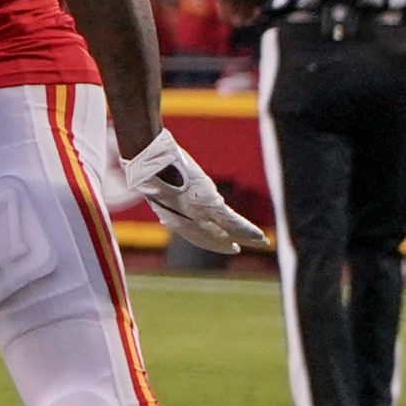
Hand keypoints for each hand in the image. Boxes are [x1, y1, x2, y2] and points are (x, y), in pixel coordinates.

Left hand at [117, 128, 270, 254]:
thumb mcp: (149, 176)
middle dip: (220, 244)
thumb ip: (156, 183)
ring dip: (244, 238)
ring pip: (224, 231)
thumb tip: (153, 177)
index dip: (201, 238)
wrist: (148, 157)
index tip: (211, 240)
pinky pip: (232, 222)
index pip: (186, 230)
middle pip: (205, 236)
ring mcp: (197, 212)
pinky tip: (260, 238)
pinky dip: (247, 231)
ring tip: (260, 243)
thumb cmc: (144, 162)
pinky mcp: (209, 205)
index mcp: (167, 211)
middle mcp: (182, 217)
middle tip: (234, 249)